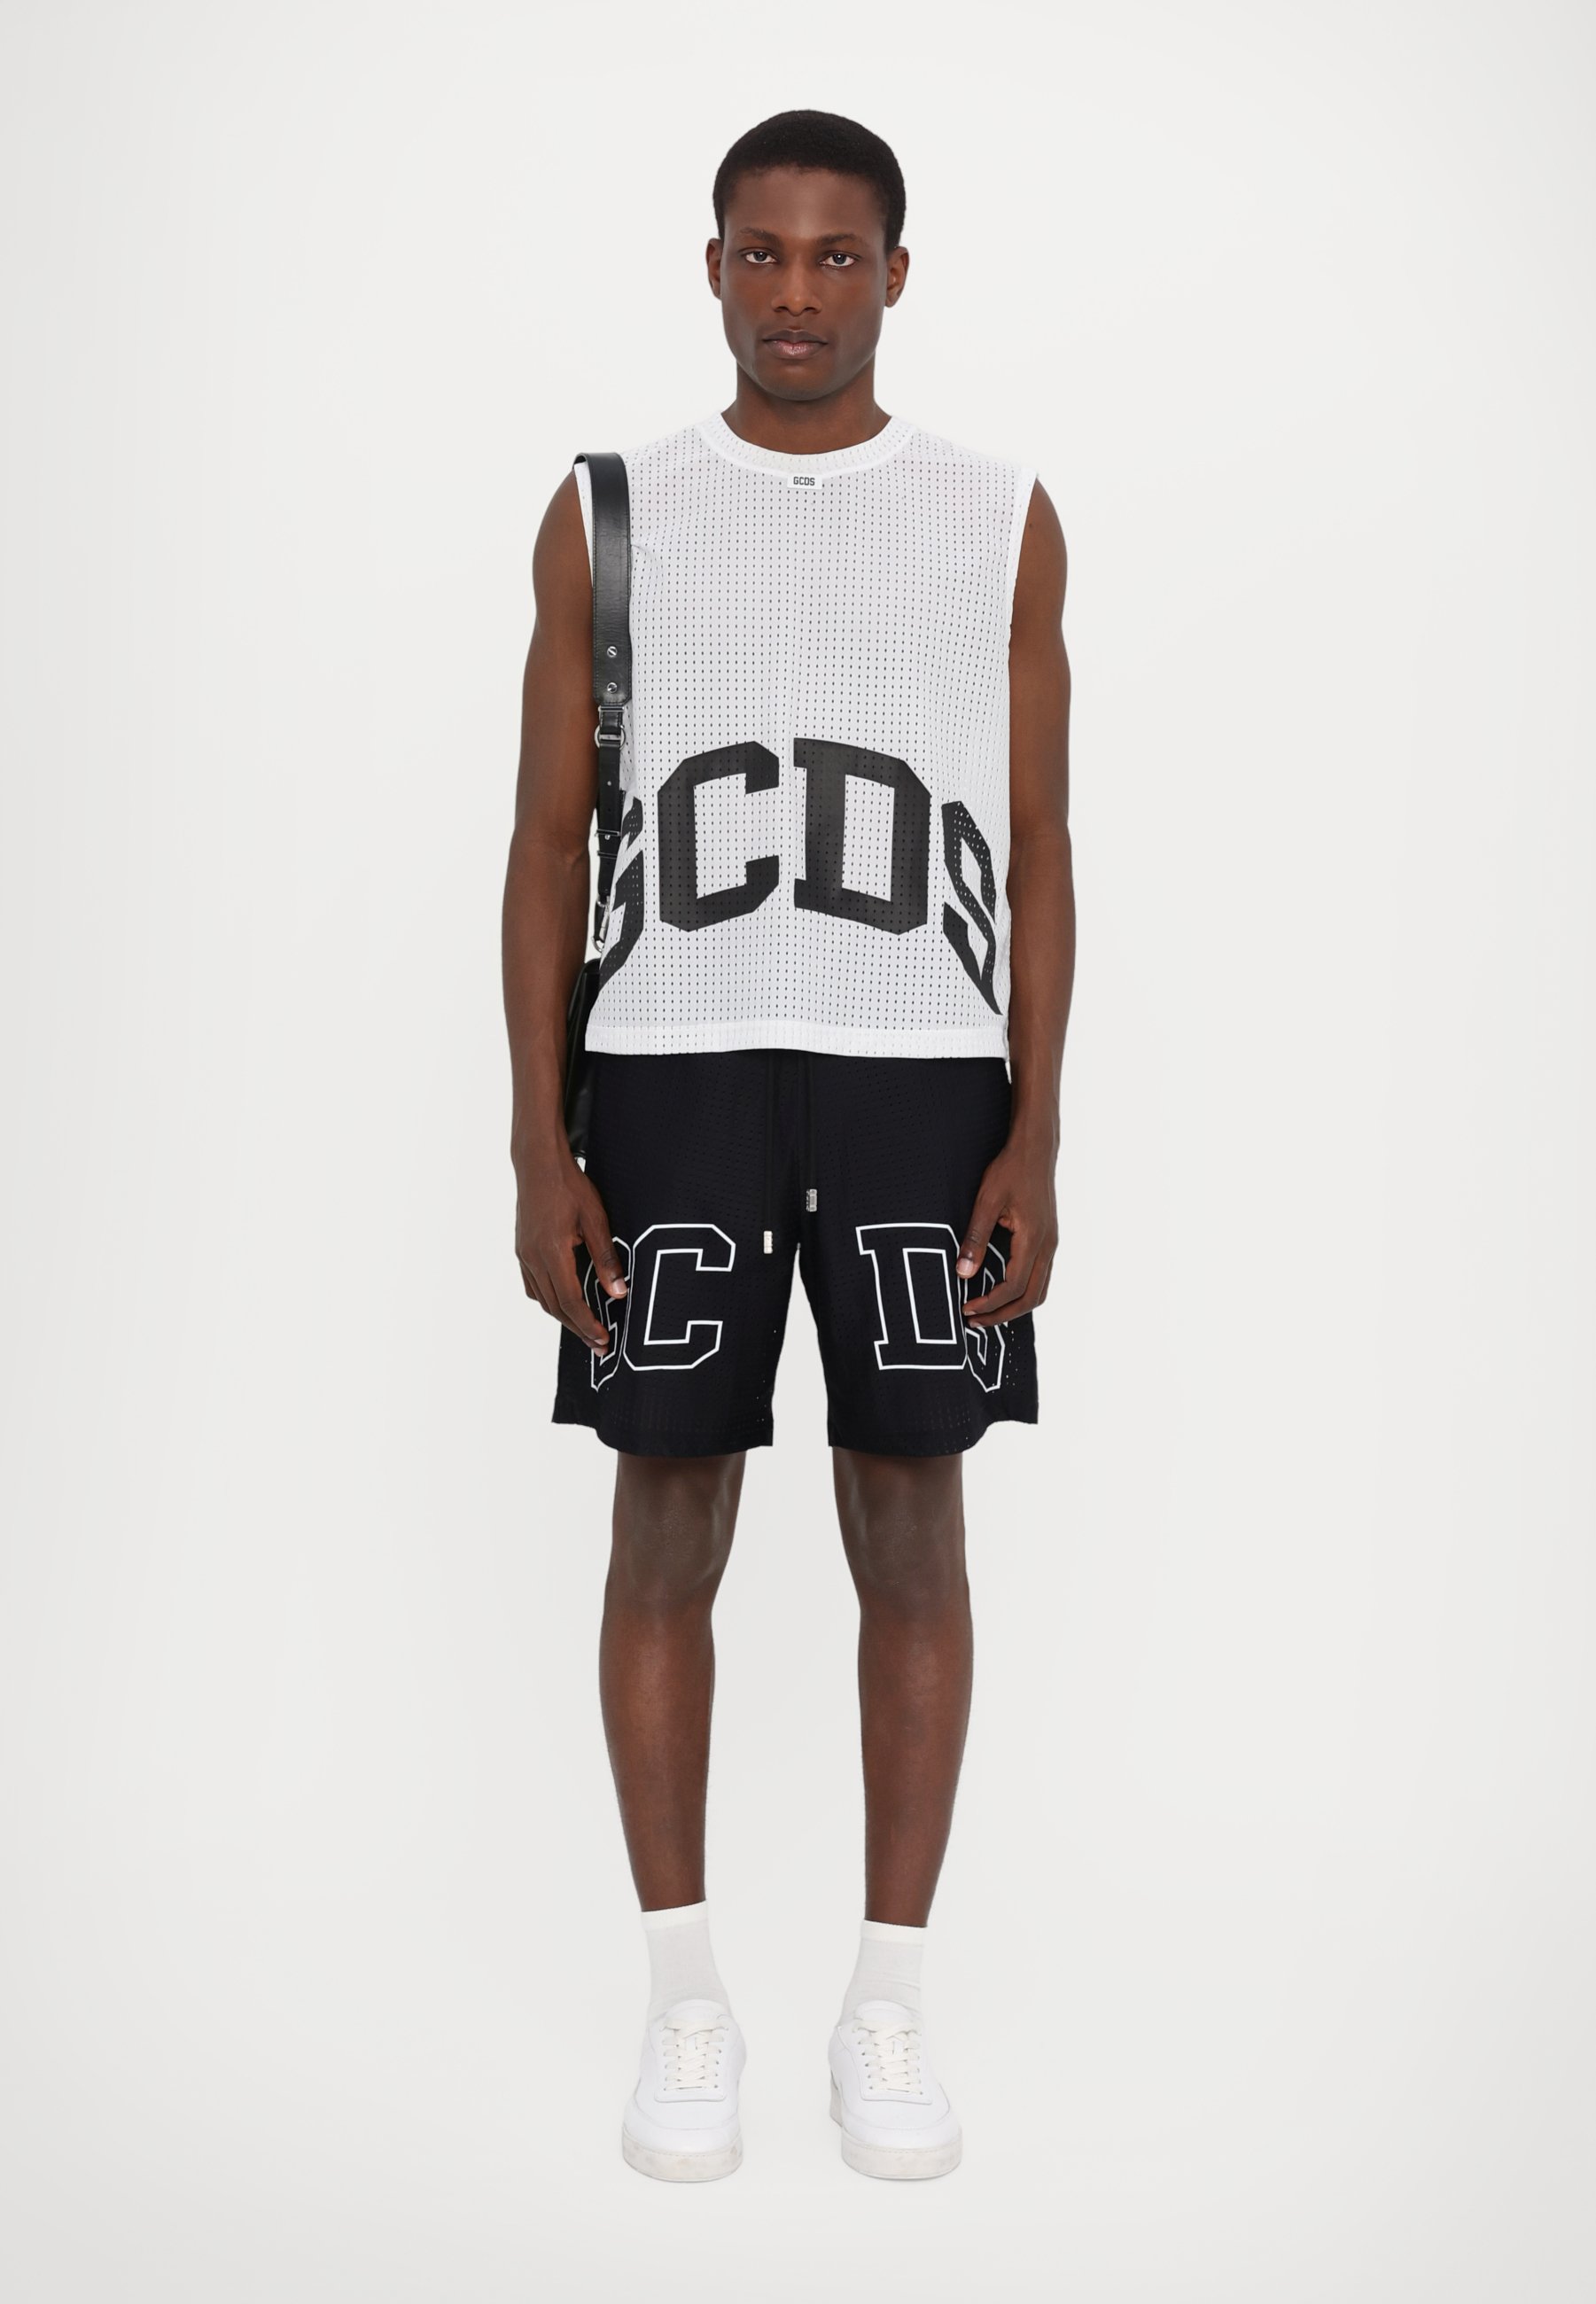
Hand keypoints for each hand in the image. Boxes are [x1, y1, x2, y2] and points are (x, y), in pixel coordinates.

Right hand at [514, 1148, 626, 1350]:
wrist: (537, 1163)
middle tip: (599, 1346)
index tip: (603, 1340)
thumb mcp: (596, 1219)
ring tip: (584, 1330)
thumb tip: (618, 1292)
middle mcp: (533, 1258)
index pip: (569, 1302)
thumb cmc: (569, 1186)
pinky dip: (549, 1300)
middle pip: (554, 1307)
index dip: (587, 1324)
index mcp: (552, 1252)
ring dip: (563, 1317)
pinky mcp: (522, 1249)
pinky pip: (533, 1285)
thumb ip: (606, 1258)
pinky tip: (562, 1303)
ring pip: (542, 1298)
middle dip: (577, 1329)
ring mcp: (524, 1254)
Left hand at [956, 1131, 1057, 1325]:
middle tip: (975, 1321)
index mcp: (1033, 1239)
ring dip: (1015, 1306)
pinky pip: (1041, 1277)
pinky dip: (1023, 1292)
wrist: (1036, 1149)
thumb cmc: (1010, 1170)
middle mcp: (1047, 1246)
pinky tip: (1003, 1290)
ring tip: (988, 1312)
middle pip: (1031, 1297)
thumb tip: (963, 1273)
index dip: (990, 1303)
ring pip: (1040, 1290)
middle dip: (1003, 1314)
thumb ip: (975, 1238)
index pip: (1013, 1286)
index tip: (966, 1308)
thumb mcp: (986, 1201)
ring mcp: (1051, 1244)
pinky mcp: (1048, 1239)